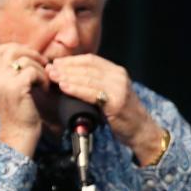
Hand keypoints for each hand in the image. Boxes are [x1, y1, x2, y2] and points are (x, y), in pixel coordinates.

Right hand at [0, 43, 49, 156]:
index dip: (14, 48)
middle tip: (42, 64)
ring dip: (40, 68)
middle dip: (30, 53)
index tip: (29, 57)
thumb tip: (25, 56)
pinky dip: (43, 78)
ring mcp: (3, 81)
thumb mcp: (8, 90)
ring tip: (44, 81)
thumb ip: (9, 74)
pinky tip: (45, 88)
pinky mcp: (17, 87)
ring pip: (25, 60)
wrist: (19, 134)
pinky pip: (33, 71)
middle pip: (10, 50)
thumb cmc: (19, 113)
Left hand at [47, 54, 163, 162]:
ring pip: (88, 78)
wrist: (141, 130)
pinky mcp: (116, 102)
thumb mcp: (110, 93)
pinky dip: (76, 89)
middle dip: (66, 68)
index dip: (71, 60)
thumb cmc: (122, 114)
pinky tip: (64, 87)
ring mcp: (119, 89)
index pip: (90, 59)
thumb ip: (95, 83)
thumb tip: (68, 76)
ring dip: (67, 77)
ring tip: (53, 77)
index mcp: (117, 71)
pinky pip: (91, 93)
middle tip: (49, 69)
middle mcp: (119, 77)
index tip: (56, 63)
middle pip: (87, 67)